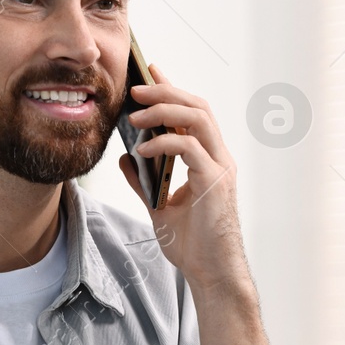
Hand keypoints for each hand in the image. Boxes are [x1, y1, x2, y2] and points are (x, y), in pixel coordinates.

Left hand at [116, 64, 251, 297]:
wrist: (210, 274)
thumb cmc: (192, 245)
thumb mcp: (158, 206)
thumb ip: (143, 180)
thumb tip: (124, 156)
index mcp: (209, 160)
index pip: (193, 113)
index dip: (172, 88)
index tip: (150, 70)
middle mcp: (219, 158)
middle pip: (198, 106)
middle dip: (166, 91)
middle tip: (135, 88)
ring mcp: (220, 168)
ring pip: (199, 118)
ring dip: (165, 109)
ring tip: (136, 114)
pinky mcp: (215, 182)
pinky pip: (189, 148)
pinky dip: (164, 142)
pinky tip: (143, 149)